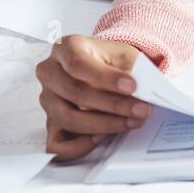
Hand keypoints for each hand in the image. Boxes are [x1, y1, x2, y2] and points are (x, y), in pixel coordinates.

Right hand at [36, 34, 152, 161]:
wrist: (105, 67)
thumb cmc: (111, 60)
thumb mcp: (125, 56)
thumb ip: (132, 71)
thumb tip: (145, 94)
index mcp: (65, 47)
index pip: (78, 64)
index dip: (106, 78)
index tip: (132, 86)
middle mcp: (50, 72)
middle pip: (74, 92)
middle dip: (112, 104)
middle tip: (141, 110)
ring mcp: (48, 99)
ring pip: (68, 117)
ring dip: (103, 124)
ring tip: (130, 122)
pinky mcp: (50, 122)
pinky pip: (56, 143)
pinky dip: (78, 146)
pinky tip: (101, 138)